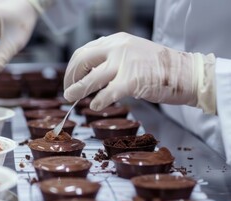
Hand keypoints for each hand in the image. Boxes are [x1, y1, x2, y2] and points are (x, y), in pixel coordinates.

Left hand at [63, 32, 215, 113]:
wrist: (186, 73)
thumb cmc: (159, 67)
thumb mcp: (131, 54)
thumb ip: (111, 61)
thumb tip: (90, 75)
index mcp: (116, 41)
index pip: (84, 51)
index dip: (73, 67)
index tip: (70, 78)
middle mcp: (117, 48)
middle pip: (82, 62)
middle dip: (70, 77)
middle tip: (68, 90)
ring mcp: (124, 63)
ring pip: (91, 78)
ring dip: (77, 90)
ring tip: (71, 97)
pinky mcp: (131, 80)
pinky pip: (107, 93)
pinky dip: (98, 101)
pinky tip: (96, 105)